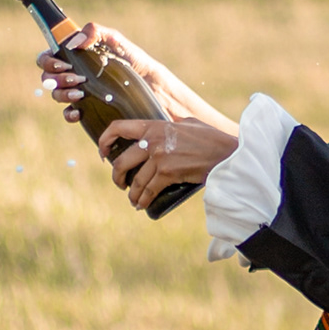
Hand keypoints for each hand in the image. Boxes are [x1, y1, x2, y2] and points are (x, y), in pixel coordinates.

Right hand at [35, 19, 145, 124]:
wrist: (154, 87)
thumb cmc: (134, 60)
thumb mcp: (116, 41)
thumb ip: (96, 32)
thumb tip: (74, 43)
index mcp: (75, 57)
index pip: (48, 57)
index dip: (47, 60)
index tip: (63, 63)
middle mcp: (73, 74)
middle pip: (48, 78)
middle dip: (56, 78)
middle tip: (76, 78)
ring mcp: (79, 93)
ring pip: (56, 95)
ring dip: (63, 94)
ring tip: (81, 93)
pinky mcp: (88, 111)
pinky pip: (68, 114)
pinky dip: (69, 114)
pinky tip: (79, 111)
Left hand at [97, 112, 240, 210]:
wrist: (225, 153)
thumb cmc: (210, 138)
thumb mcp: (187, 123)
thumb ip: (171, 124)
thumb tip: (165, 126)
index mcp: (154, 125)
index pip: (119, 128)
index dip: (104, 140)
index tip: (103, 152)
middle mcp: (152, 141)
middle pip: (122, 161)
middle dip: (117, 176)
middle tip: (120, 183)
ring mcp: (159, 158)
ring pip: (135, 181)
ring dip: (131, 194)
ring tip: (133, 200)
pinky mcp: (168, 174)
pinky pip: (148, 191)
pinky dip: (143, 201)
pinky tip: (141, 206)